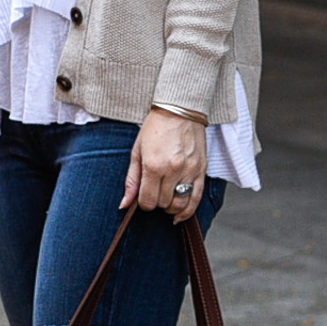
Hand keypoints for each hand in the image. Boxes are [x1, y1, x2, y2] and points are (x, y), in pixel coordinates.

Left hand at [124, 109, 205, 223]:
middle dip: (156, 202)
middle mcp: (172, 170)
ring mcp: (189, 171)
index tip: (143, 197)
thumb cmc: (155, 128)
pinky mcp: (201, 170)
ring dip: (170, 207)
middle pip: (163, 203)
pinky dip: (187, 211)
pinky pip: (196, 199)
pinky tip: (179, 214)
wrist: (179, 110)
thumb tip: (124, 205)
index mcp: (153, 165)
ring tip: (166, 198)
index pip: (147, 201)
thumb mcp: (137, 152)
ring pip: (179, 204)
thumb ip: (131, 181)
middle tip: (154, 191)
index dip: (143, 203)